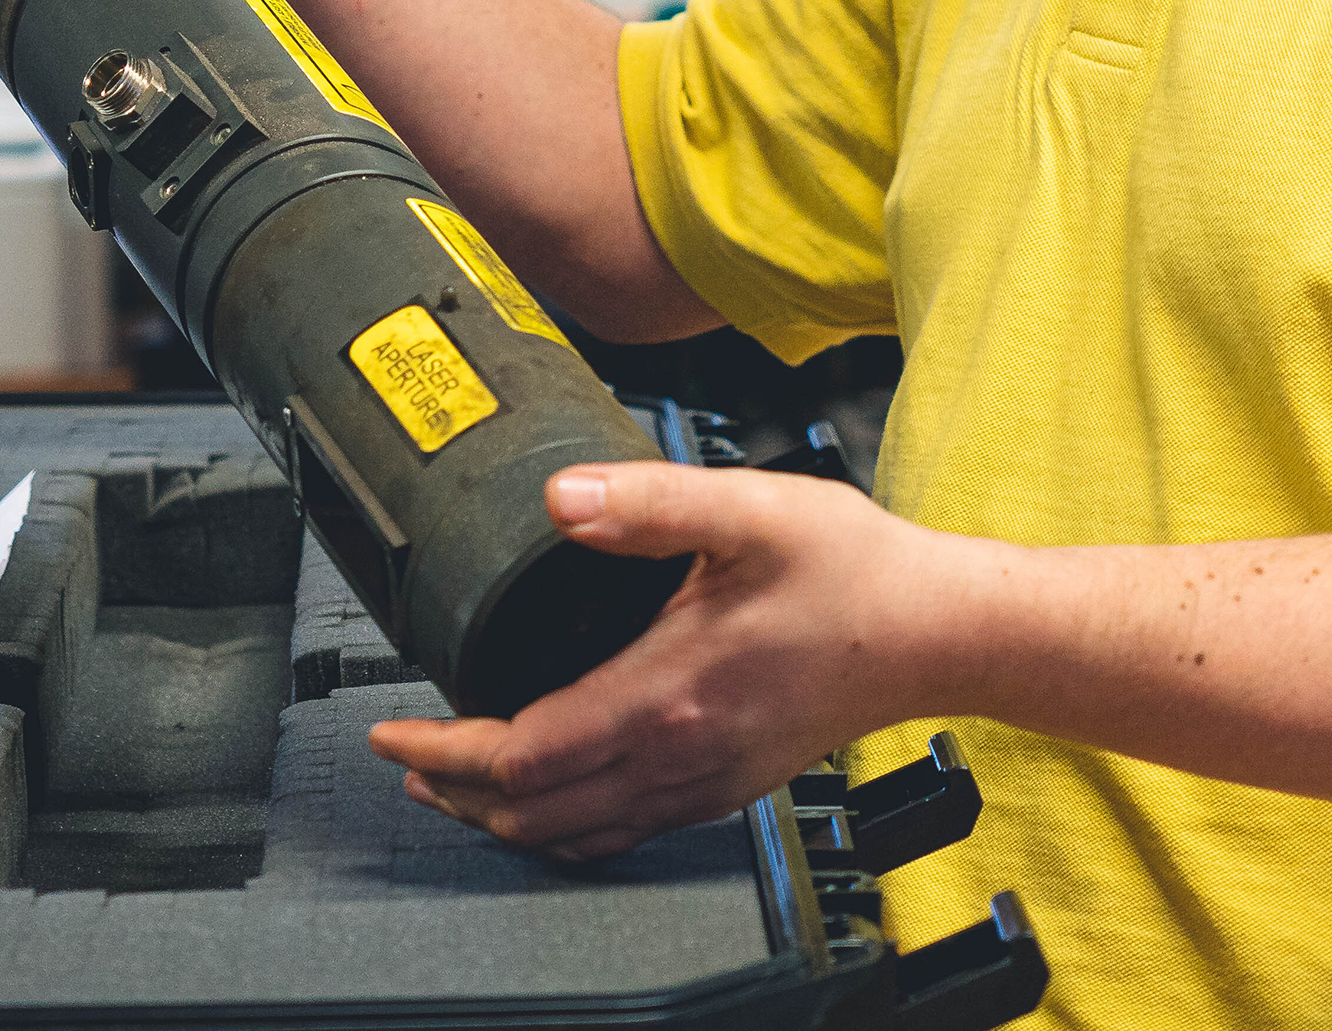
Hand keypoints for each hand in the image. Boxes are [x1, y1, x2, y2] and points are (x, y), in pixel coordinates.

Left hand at [369, 461, 965, 863]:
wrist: (936, 631)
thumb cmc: (855, 573)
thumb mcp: (750, 509)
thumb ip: (649, 498)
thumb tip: (562, 497)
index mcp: (669, 695)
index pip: (525, 754)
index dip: (445, 751)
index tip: (395, 730)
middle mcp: (680, 757)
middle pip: (535, 811)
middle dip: (456, 790)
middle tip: (405, 757)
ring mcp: (705, 783)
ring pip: (577, 833)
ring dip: (504, 816)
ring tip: (456, 783)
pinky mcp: (727, 785)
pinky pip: (624, 831)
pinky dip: (565, 826)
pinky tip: (554, 801)